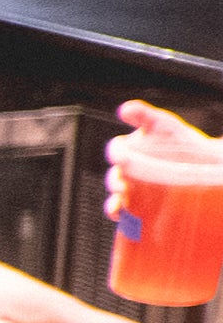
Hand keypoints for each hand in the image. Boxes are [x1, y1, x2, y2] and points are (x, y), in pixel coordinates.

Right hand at [107, 100, 222, 224]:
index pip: (117, 151)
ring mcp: (136, 188)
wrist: (209, 165)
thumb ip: (144, 115)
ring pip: (117, 196)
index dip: (116, 154)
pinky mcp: (143, 204)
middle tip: (121, 185)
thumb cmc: (185, 144)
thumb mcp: (165, 124)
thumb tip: (124, 109)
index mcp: (132, 150)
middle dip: (114, 181)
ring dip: (114, 201)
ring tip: (119, 203)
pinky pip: (127, 211)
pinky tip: (123, 214)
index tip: (121, 157)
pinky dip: (120, 213)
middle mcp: (131, 170)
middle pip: (115, 175)